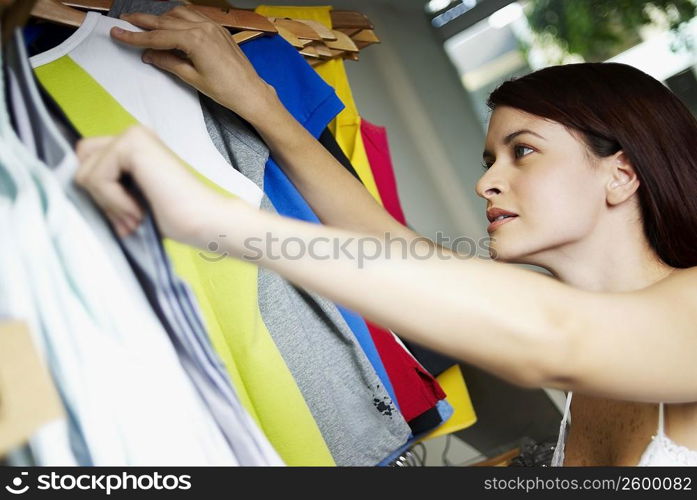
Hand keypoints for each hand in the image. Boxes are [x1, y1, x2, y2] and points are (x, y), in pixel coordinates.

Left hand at [75, 125, 242, 248]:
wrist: (206, 221)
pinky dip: (114, 202)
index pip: (86, 163)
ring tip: (137, 217)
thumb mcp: (129, 201)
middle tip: (131, 219)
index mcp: (133, 146)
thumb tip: (72, 191)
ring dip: (109, 204)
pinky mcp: (132, 144)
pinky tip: (139, 210)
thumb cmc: (175, 217)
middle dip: (100, 198)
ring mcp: (132, 135)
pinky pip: (97, 178)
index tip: (129, 219)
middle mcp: (132, 134)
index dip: (100, 196)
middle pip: (80, 165)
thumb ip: (106, 189)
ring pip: (85, 174)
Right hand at [110, 6, 278, 122]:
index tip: (117, 32)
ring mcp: (212, 26)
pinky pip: (194, 16)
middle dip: (143, 20)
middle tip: (125, 21)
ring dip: (162, 17)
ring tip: (147, 23)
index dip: (134, 36)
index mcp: (195, 40)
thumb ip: (168, 62)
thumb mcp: (192, 78)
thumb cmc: (225, 90)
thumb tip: (148, 54)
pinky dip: (180, 17)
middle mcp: (203, 28)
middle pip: (165, 20)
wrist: (250, 92)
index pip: (157, 36)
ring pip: (179, 13)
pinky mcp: (219, 29)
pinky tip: (172, 23)